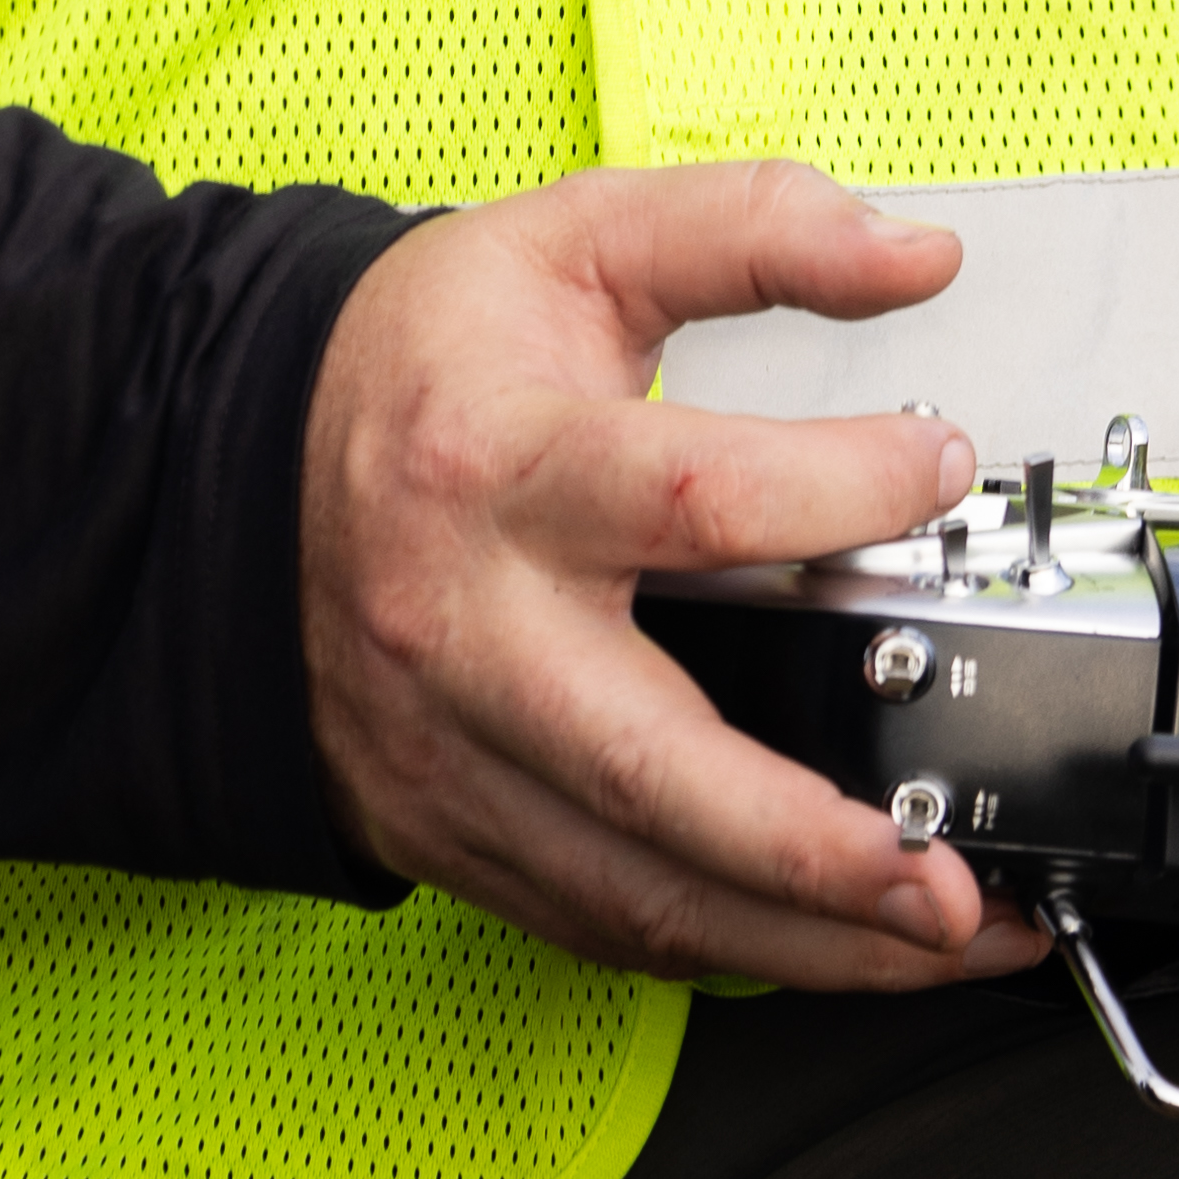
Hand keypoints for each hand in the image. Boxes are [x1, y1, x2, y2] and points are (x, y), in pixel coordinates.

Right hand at [300, 160, 1049, 993]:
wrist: (230, 465)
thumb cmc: (419, 365)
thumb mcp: (578, 241)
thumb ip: (756, 227)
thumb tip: (919, 254)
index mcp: (503, 466)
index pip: (698, 497)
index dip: (846, 488)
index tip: (938, 468)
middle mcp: (471, 631)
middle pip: (654, 768)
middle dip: (817, 849)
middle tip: (948, 877)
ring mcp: (453, 752)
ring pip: (638, 889)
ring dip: (808, 938)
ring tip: (941, 931)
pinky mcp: (448, 832)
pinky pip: (600, 924)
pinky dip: (729, 951)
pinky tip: (829, 940)